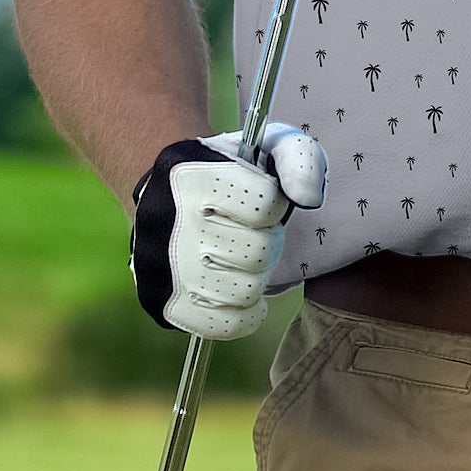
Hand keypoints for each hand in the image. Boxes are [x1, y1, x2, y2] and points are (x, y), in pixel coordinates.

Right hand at [129, 123, 327, 338]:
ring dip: (256, 276)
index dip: (275, 204)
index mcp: (194, 177)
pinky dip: (244, 313)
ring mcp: (161, 269)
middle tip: (253, 231)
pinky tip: (241, 288)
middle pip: (258, 253)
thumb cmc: (232, 169)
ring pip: (244, 292)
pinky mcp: (162, 304)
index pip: (266, 205)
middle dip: (267, 241)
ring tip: (243, 257)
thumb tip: (309, 199)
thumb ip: (301, 160)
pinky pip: (224, 326)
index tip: (263, 199)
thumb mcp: (270, 145)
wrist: (167, 190)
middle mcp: (170, 224)